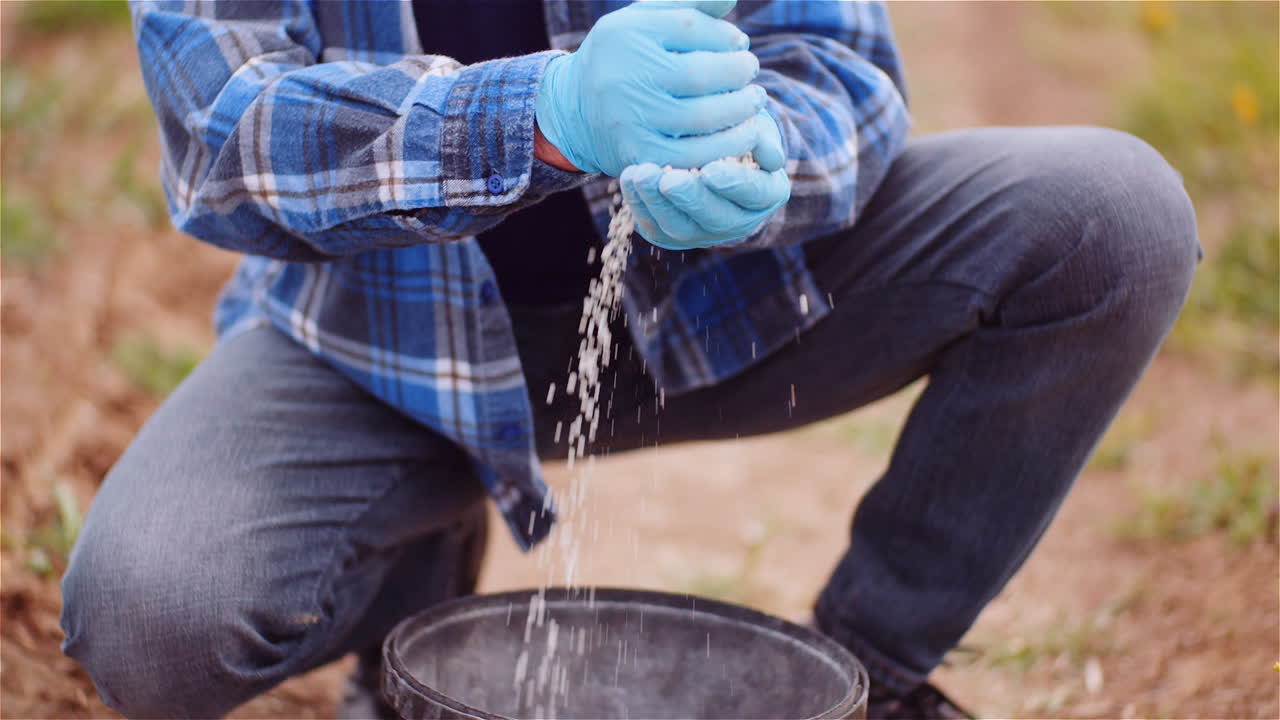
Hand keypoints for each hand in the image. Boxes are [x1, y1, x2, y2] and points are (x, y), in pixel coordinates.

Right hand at [534, 1, 765, 176]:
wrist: (574, 111)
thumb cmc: (623, 59)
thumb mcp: (644, 21)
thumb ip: (687, 6)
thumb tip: (730, 0)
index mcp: (625, 34)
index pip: (690, 27)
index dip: (725, 35)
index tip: (740, 43)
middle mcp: (623, 76)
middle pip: (699, 74)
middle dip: (738, 71)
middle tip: (752, 71)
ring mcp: (630, 120)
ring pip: (701, 118)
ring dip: (741, 110)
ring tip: (755, 100)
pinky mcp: (639, 156)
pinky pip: (694, 156)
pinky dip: (727, 145)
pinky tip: (744, 133)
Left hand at [621, 113, 789, 249]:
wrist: (708, 136)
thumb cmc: (735, 122)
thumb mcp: (753, 122)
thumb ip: (761, 136)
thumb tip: (774, 157)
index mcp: (766, 193)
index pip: (753, 193)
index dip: (734, 183)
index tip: (712, 170)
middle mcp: (738, 220)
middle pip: (715, 218)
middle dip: (689, 198)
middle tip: (668, 179)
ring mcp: (704, 230)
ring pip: (680, 228)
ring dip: (657, 202)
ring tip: (640, 175)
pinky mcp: (672, 232)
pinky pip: (654, 226)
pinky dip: (639, 203)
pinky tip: (628, 178)